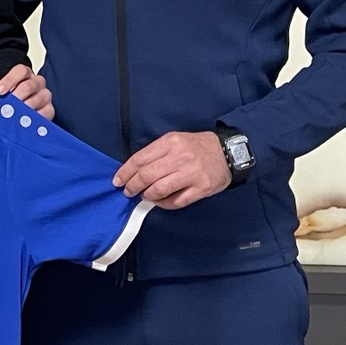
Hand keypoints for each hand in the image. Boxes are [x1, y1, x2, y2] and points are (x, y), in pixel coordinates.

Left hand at [0, 64, 55, 120]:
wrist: (24, 109)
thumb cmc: (12, 98)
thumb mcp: (4, 91)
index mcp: (26, 74)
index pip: (20, 71)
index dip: (9, 80)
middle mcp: (38, 82)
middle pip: (28, 86)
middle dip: (15, 98)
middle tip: (5, 107)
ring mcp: (45, 96)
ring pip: (36, 100)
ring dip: (22, 109)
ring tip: (12, 117)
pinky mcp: (50, 110)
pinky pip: (43, 114)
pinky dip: (32, 119)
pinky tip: (23, 123)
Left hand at [113, 130, 229, 207]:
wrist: (228, 152)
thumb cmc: (197, 147)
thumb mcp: (176, 140)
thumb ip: (156, 153)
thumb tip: (134, 170)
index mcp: (171, 142)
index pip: (140, 159)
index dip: (126, 172)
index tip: (118, 180)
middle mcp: (180, 157)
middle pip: (147, 175)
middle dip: (133, 186)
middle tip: (128, 191)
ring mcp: (191, 174)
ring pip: (160, 189)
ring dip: (148, 195)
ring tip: (145, 196)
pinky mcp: (201, 188)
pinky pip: (177, 201)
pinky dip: (165, 204)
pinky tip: (161, 201)